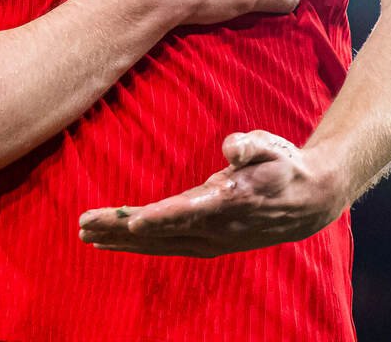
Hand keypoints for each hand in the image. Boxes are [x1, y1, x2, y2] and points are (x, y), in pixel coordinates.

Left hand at [77, 130, 346, 256]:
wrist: (307, 204)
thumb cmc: (284, 167)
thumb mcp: (273, 147)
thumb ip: (251, 144)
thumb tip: (231, 145)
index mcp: (231, 201)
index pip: (191, 211)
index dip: (162, 217)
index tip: (133, 219)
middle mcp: (217, 227)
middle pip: (163, 230)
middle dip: (120, 229)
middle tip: (83, 224)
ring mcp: (211, 239)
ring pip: (159, 242)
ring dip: (121, 239)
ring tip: (86, 234)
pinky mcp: (207, 243)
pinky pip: (166, 245)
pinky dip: (138, 244)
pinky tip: (113, 241)